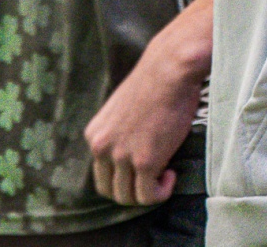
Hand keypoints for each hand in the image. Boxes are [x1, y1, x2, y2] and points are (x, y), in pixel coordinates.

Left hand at [85, 31, 204, 204]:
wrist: (171, 68)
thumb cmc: (156, 81)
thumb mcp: (123, 108)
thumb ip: (120, 131)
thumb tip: (133, 148)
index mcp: (94, 134)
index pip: (101, 173)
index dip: (123, 177)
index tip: (143, 169)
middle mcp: (102, 147)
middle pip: (110, 190)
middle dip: (132, 191)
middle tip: (154, 179)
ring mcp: (121, 156)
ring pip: (128, 197)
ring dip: (148, 193)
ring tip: (166, 176)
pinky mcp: (145, 161)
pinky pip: (148, 195)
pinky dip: (161, 193)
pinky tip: (172, 176)